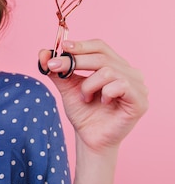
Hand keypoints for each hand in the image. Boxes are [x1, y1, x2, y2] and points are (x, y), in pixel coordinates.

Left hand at [38, 39, 147, 153]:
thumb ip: (56, 69)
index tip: (62, 47)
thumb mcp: (66, 86)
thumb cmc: (83, 111)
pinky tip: (102, 102)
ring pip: (107, 71)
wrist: (89, 138)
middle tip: (55, 67)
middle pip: (101, 56)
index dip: (81, 45)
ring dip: (88, 85)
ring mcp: (138, 85)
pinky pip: (120, 85)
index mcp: (114, 64)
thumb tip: (43, 52)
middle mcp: (129, 71)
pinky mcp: (140, 100)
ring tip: (85, 97)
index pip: (99, 46)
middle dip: (75, 61)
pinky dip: (104, 93)